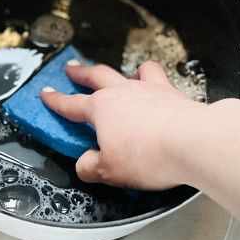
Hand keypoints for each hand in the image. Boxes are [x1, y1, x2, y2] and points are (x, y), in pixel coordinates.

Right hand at [40, 60, 239, 189]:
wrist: (194, 140)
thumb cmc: (150, 155)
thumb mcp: (109, 171)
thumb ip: (91, 166)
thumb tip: (84, 162)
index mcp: (102, 109)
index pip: (71, 104)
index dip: (56, 100)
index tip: (46, 93)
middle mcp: (124, 92)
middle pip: (98, 76)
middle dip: (82, 73)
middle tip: (72, 68)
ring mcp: (151, 89)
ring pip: (132, 72)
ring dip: (123, 72)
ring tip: (123, 74)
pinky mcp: (174, 93)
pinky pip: (159, 79)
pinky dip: (154, 79)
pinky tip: (157, 87)